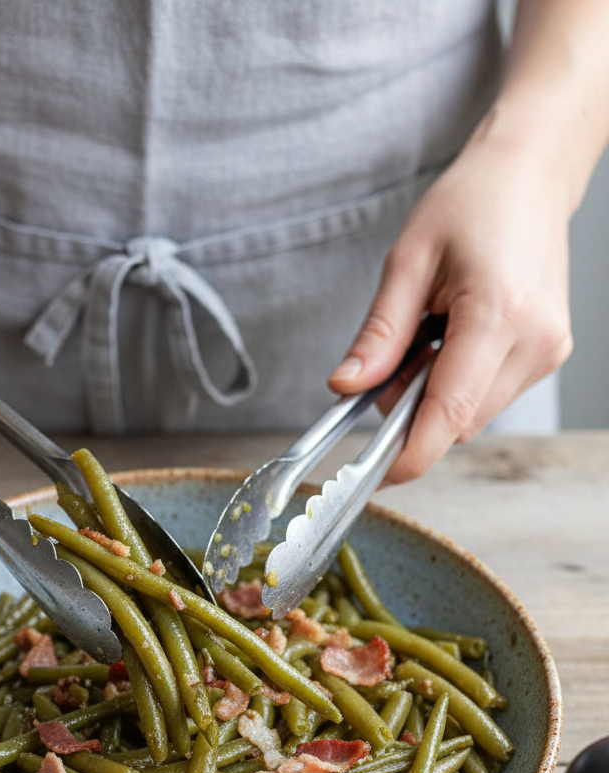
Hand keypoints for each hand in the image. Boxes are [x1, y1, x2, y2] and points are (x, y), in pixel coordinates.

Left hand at [328, 119, 572, 483]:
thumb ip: (379, 334)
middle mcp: (533, 340)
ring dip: (438, 396)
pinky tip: (456, 337)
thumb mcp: (408, 262)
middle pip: (458, 421)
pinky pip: (491, 395)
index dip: (409, 453)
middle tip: (393, 360)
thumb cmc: (473, 203)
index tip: (377, 475)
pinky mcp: (549, 353)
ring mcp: (548, 350)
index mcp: (497, 313)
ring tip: (431, 334)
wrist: (531, 175)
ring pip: (474, 414)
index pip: (448, 412)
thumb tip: (345, 387)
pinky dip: (461, 382)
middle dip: (414, 411)